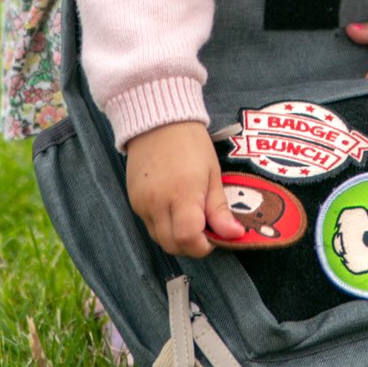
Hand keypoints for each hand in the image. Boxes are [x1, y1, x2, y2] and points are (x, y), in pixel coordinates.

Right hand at [125, 121, 243, 256]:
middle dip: (191, 245)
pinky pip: (149, 225)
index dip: (204, 246)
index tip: (215, 237)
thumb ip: (220, 209)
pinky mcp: (133, 201)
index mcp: (182, 194)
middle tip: (206, 229)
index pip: (188, 238)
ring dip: (177, 237)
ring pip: (159, 238)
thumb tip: (234, 235)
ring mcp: (141, 203)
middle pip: (172, 245)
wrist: (158, 121)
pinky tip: (175, 208)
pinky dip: (164, 225)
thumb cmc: (191, 143)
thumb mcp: (212, 174)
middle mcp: (157, 203)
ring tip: (191, 215)